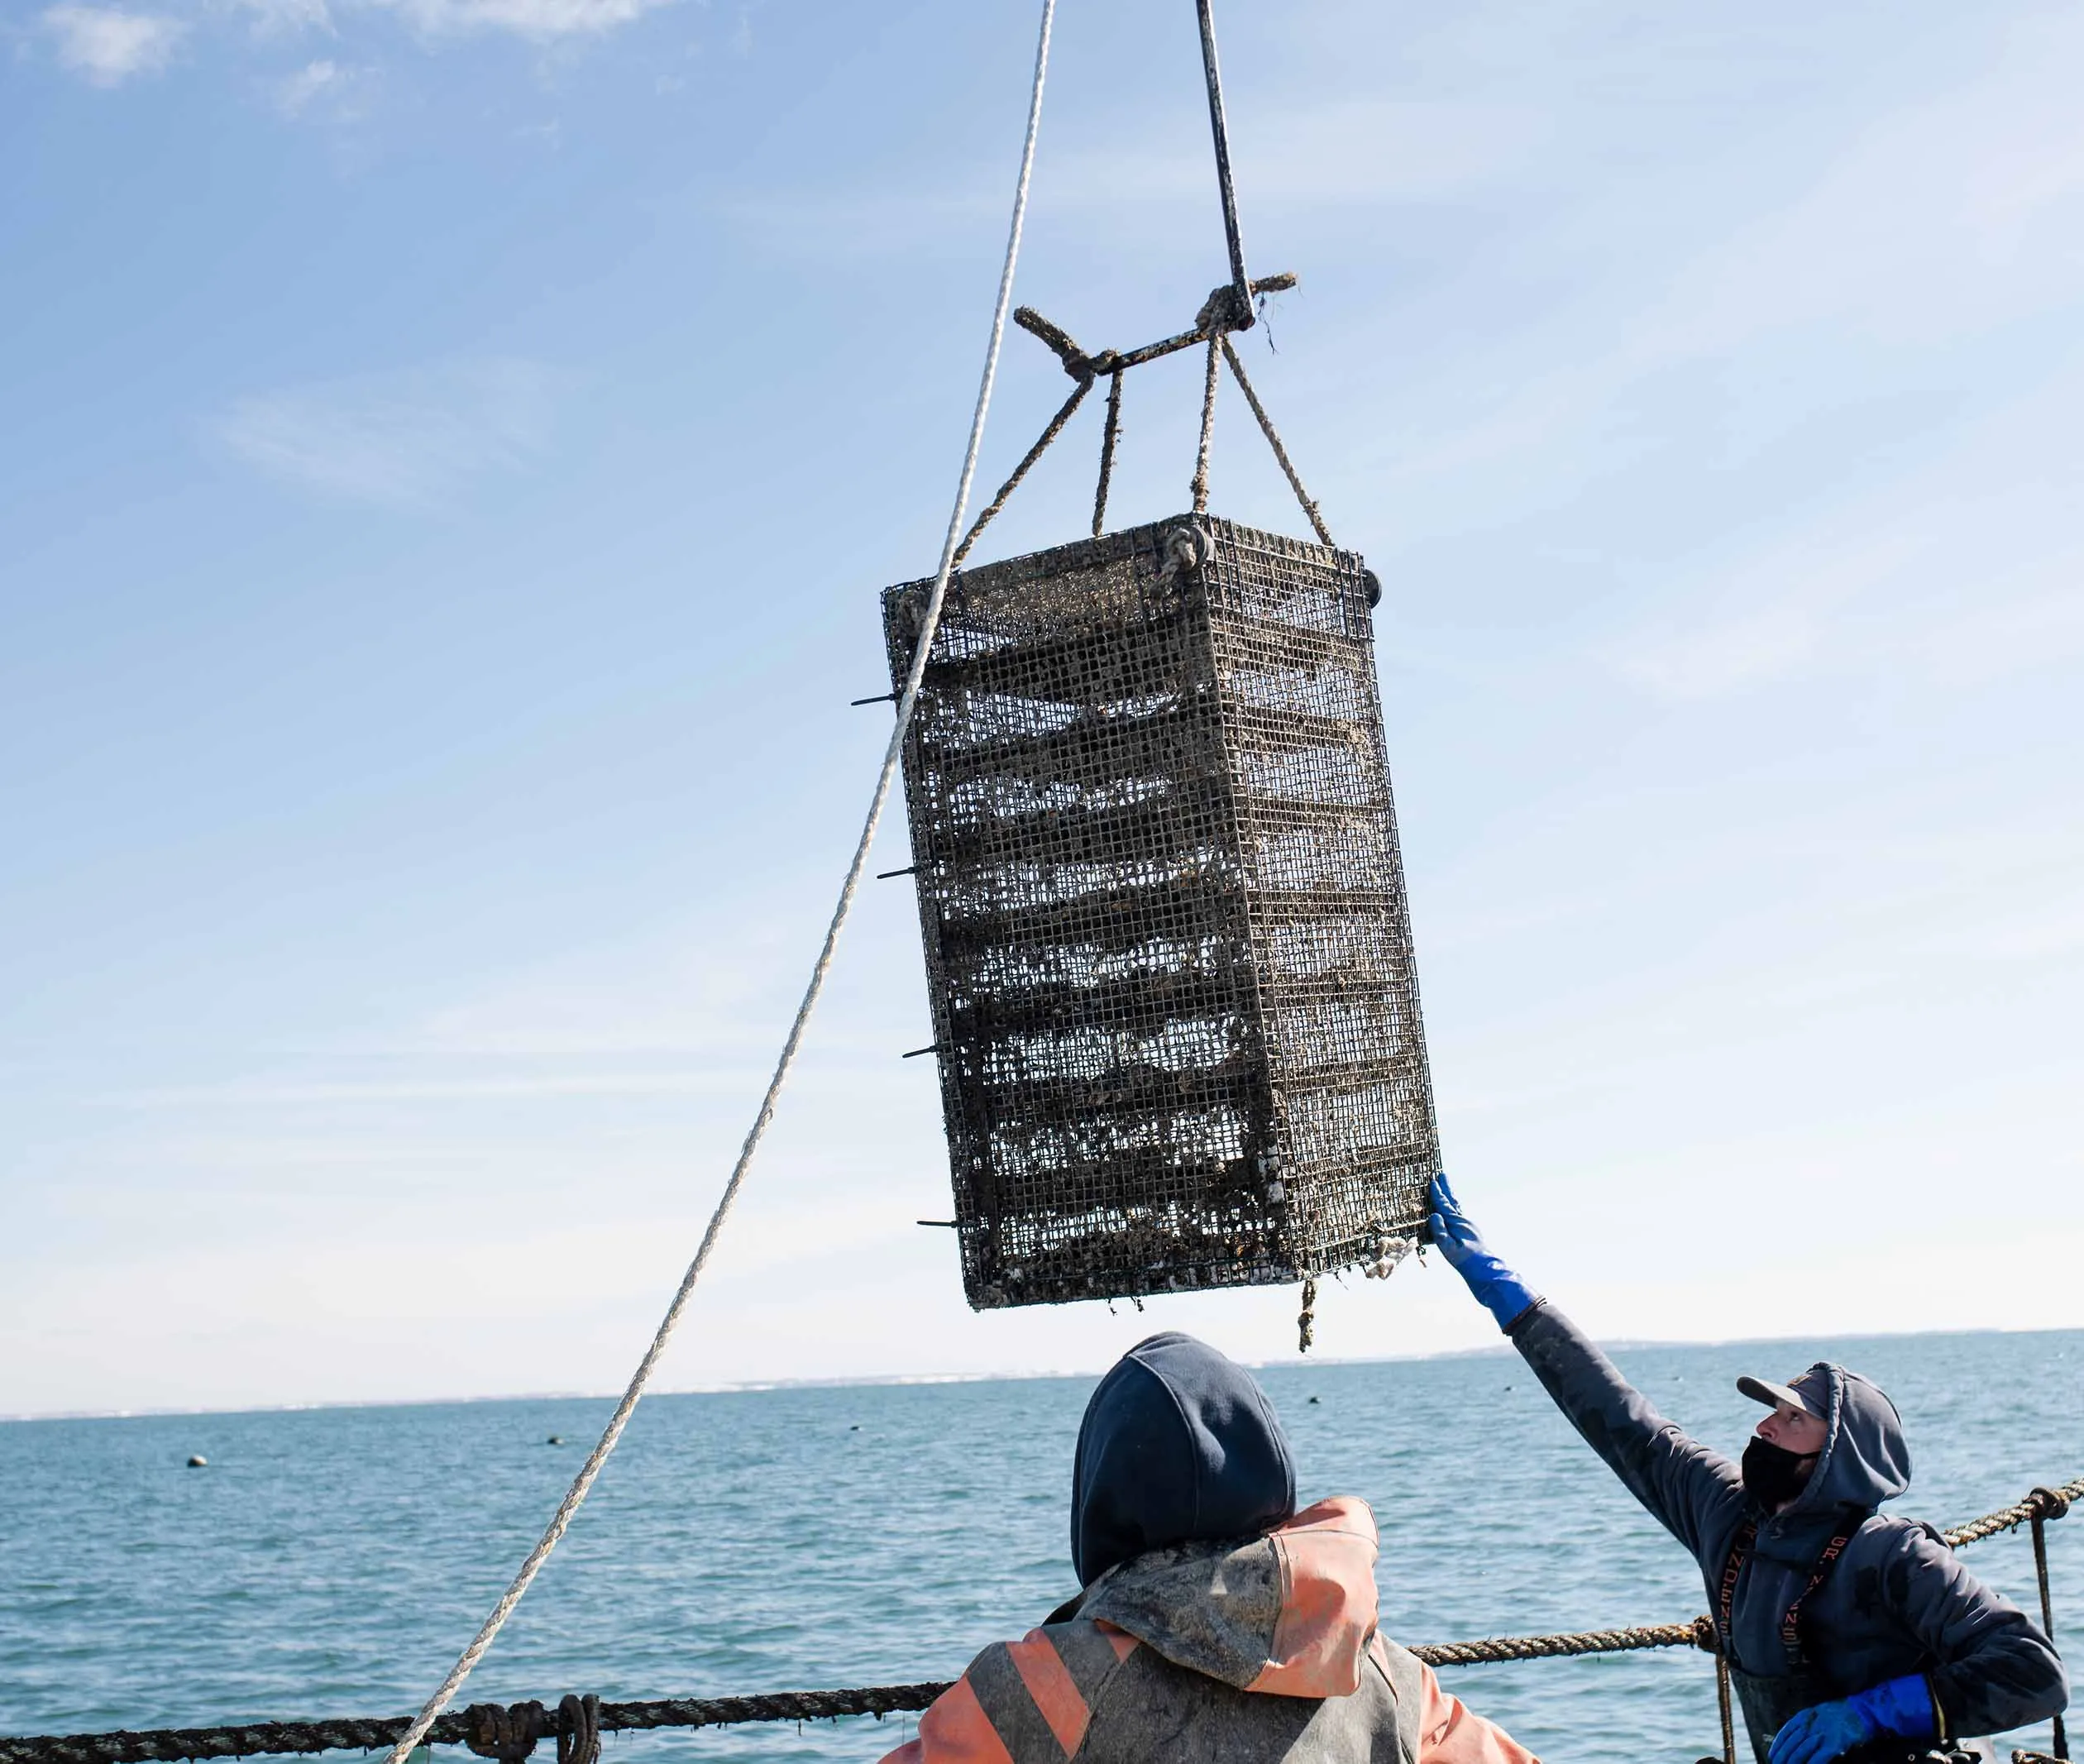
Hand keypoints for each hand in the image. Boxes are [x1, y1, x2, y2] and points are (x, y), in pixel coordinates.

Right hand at [1426, 1173, 1539, 1330]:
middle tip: (1442, 1175)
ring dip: (1450, 1198)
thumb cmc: (1467, 1262)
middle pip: (1453, 1202)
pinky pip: (1457, 1218)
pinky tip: (1450, 1215)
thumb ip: (1440, 1232)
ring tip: (1446, 1190)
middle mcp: (1464, 1223)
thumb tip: (1434, 1215)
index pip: (1444, 1205)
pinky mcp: (1469, 1235)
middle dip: (1446, 1189)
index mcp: (1458, 1224)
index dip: (1437, 1194)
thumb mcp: (1449, 1249)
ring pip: (1456, 1209)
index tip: (1432, 1181)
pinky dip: (1452, 1211)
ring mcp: (1468, 1228)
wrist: (1486, 1273)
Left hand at [1768, 1678, 1934, 1763]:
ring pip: (1801, 1752)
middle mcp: (1810, 1724)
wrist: (1863, 1710)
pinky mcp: (1834, 1744)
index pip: (1786, 1732)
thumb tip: (1797, 1736)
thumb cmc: (1843, 1712)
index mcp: (1805, 1715)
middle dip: (1783, 1757)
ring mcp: (1822, 1734)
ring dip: (1793, 1763)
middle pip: (1792, 1744)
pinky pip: (1818, 1758)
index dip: (1778, 1745)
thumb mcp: (1819, 1713)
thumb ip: (1807, 1723)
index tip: (1772, 1755)